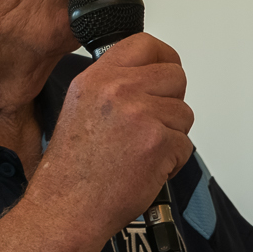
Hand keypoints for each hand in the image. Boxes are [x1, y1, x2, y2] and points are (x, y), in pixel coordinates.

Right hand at [28, 33, 192, 240]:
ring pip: (184, 113)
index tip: (164, 72)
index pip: (145, 44)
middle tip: (151, 125)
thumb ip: (112, 87)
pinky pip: (186, 145)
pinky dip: (172, 162)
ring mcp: (140, 115)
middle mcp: (117, 90)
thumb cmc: (72, 170)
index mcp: (96, 79)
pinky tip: (145, 169)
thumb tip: (148, 79)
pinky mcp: (159, 142)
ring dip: (171, 136)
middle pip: (175, 76)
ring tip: (140, 153)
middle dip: (171, 102)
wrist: (67, 207)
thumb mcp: (79, 108)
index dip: (164, 58)